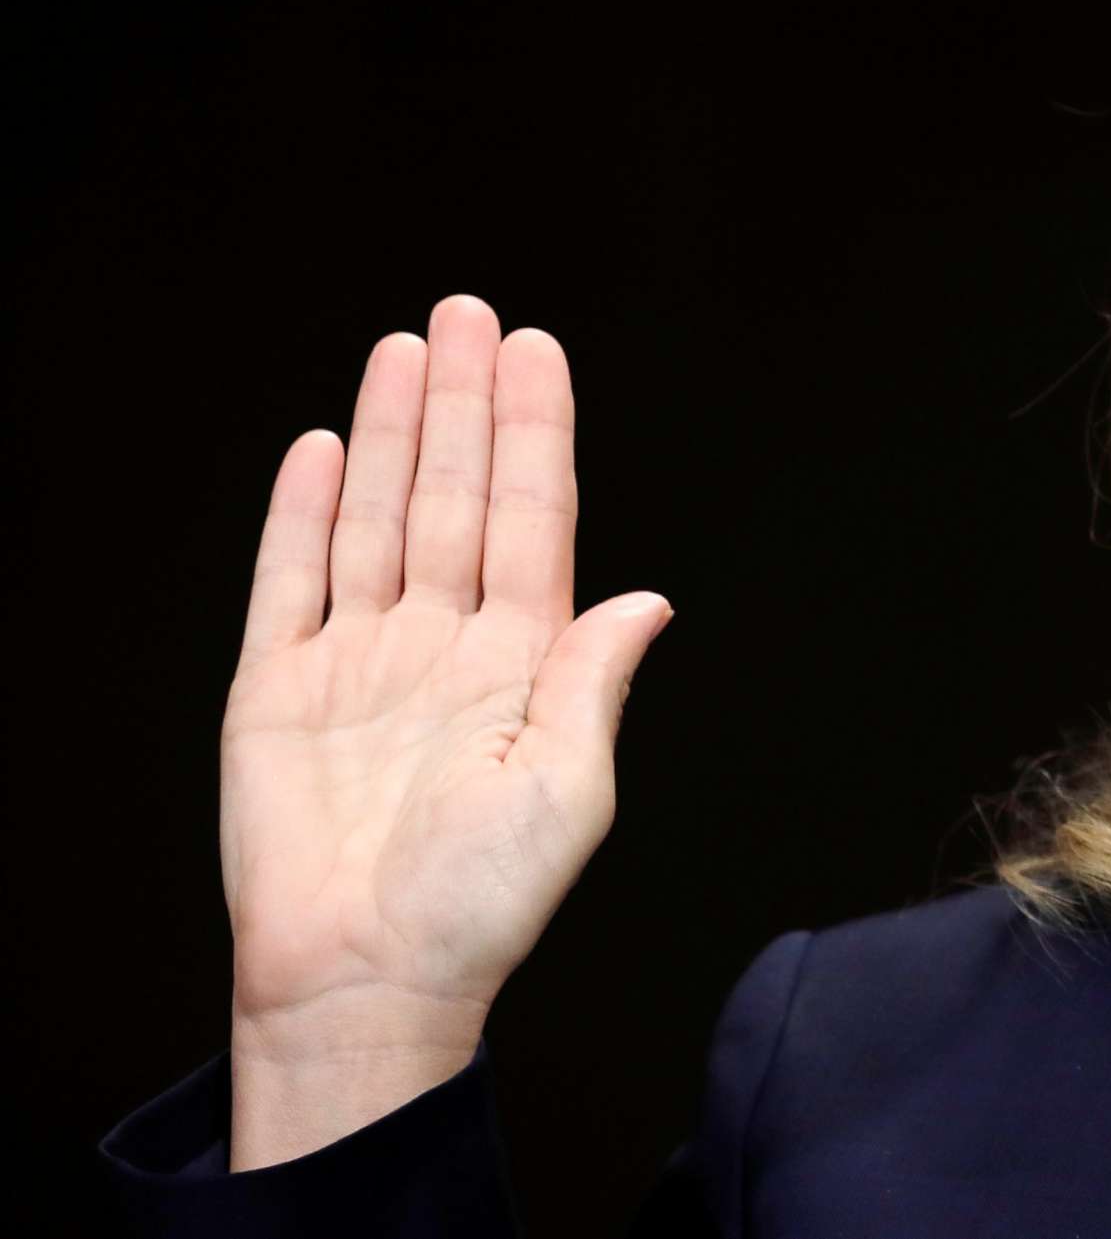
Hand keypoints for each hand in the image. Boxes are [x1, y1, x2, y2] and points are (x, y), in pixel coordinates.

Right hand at [219, 294, 673, 1052]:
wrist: (362, 981)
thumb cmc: (477, 907)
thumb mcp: (566, 792)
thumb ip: (593, 683)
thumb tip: (649, 598)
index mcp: (522, 662)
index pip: (531, 518)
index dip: (533, 433)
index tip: (537, 351)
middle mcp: (444, 646)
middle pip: (453, 496)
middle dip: (462, 404)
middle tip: (466, 313)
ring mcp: (360, 662)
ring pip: (376, 519)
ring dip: (388, 434)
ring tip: (403, 351)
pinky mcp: (278, 692)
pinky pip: (289, 583)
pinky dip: (302, 515)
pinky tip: (320, 448)